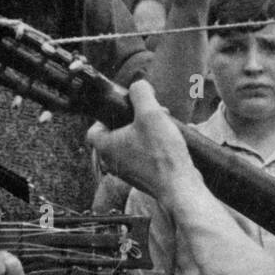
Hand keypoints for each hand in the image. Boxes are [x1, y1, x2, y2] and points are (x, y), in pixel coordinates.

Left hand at [86, 80, 197, 206]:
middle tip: (151, 113)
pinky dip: (156, 146)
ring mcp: (129, 171)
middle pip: (117, 133)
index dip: (107, 114)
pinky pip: (146, 155)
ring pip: (133, 143)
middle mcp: (113, 161)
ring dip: (148, 131)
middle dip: (136, 120)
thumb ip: (141, 93)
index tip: (124, 108)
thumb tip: (138, 86)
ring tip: (166, 124)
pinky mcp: (145, 177)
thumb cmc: (162, 154)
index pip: (94, 128)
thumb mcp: (150, 113)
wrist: (181, 187)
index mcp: (106, 147)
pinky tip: (173, 140)